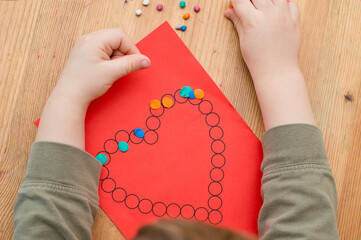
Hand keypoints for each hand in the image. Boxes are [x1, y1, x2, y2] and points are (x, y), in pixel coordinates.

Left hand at [36, 29, 149, 148]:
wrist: (68, 98)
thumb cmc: (85, 85)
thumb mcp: (111, 73)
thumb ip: (130, 64)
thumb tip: (146, 60)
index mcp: (93, 40)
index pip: (121, 35)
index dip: (131, 49)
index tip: (134, 63)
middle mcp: (88, 39)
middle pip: (116, 39)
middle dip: (123, 54)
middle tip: (119, 68)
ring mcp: (86, 46)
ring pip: (111, 46)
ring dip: (116, 58)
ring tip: (109, 71)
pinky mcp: (86, 54)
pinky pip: (104, 52)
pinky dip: (109, 61)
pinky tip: (104, 71)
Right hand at [225, 0, 299, 79]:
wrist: (277, 71)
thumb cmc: (258, 60)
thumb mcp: (243, 41)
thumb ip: (238, 22)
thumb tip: (229, 10)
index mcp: (253, 21)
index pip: (240, 0)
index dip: (234, 0)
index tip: (234, 3)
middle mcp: (269, 14)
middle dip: (249, 0)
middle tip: (248, 9)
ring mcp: (284, 16)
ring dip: (266, 0)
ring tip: (263, 9)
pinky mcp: (295, 20)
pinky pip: (291, 3)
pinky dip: (283, 4)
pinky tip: (276, 12)